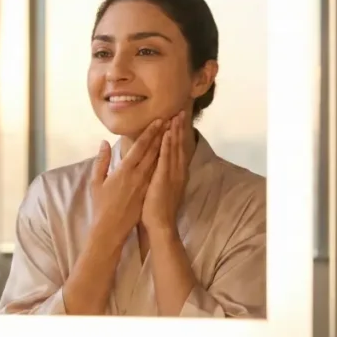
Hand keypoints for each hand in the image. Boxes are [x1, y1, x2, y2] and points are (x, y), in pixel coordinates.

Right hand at [89, 120, 164, 246]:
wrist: (111, 228)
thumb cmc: (101, 204)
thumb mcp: (96, 181)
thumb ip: (101, 161)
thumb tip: (104, 143)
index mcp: (124, 170)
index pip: (140, 147)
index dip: (150, 133)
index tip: (159, 121)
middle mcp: (138, 175)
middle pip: (153, 151)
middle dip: (162, 135)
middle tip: (171, 121)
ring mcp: (145, 184)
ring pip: (158, 162)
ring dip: (166, 146)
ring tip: (173, 133)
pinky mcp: (149, 192)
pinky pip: (159, 174)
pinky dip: (164, 162)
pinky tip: (170, 155)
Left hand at [142, 111, 188, 233]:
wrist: (159, 225)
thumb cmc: (156, 210)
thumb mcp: (159, 188)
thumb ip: (159, 174)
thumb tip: (156, 164)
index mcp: (174, 174)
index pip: (176, 150)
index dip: (177, 134)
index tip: (176, 119)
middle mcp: (176, 172)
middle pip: (178, 145)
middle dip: (179, 128)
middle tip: (181, 111)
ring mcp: (171, 175)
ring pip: (173, 149)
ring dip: (175, 132)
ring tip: (176, 116)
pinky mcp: (164, 179)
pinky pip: (165, 159)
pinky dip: (167, 146)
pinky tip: (167, 134)